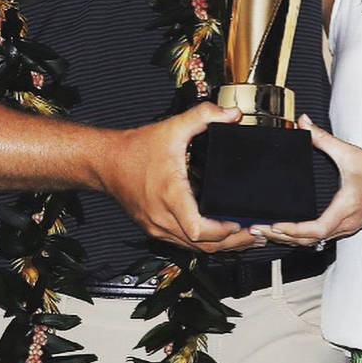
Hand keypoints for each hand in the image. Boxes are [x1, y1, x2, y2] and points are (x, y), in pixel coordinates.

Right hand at [100, 104, 261, 252]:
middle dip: (232, 243)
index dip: (222, 232)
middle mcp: (162, 216)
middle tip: (255, 235)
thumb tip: (231, 114)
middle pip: (201, 245)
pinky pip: (182, 243)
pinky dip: (202, 242)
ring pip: (192, 248)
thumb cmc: (135, 149)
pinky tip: (216, 235)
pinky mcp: (154, 228)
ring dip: (219, 246)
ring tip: (243, 237)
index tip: (239, 223)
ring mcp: (157, 226)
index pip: (197, 228)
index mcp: (170, 194)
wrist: (106, 161)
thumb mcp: (173, 126)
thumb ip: (204, 116)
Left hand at [253, 115, 361, 246]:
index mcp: (343, 211)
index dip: (290, 230)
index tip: (272, 225)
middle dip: (281, 237)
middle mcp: (344, 224)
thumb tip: (303, 123)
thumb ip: (323, 138)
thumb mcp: (351, 153)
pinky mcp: (350, 222)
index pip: (312, 231)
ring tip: (270, 231)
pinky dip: (304, 235)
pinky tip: (295, 227)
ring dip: (291, 238)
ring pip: (314, 241)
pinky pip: (323, 235)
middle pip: (307, 241)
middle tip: (258, 230)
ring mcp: (347, 226)